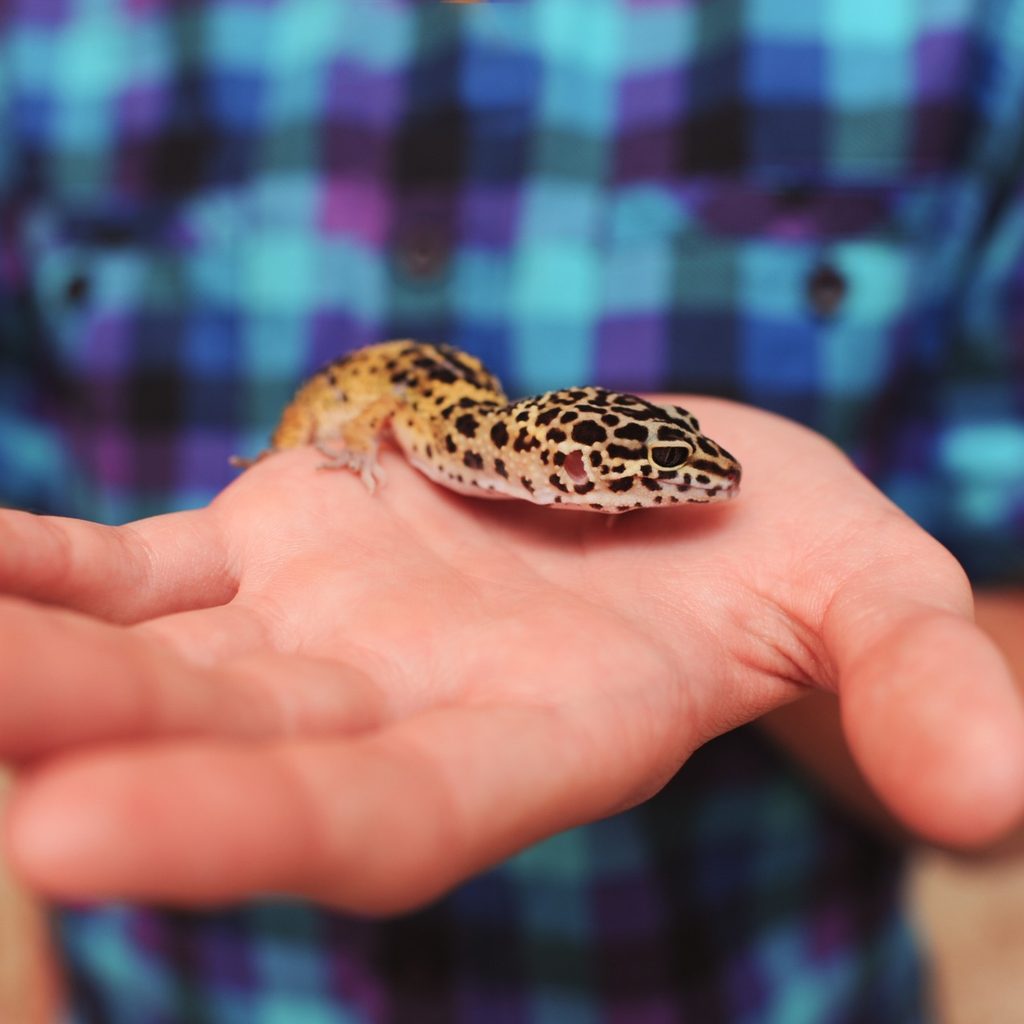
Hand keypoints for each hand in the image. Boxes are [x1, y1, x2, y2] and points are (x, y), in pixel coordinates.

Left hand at [1, 400, 1021, 910]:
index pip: (382, 822)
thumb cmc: (784, 552)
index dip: (240, 839)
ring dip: (20, 658)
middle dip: (65, 748)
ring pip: (145, 663)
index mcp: (538, 737)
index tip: (58, 845)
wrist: (674, 495)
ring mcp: (318, 625)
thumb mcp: (870, 593)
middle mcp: (403, 705)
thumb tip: (994, 783)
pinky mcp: (277, 544)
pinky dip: (35, 566)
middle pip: (219, 752)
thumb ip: (912, 679)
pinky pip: (129, 565)